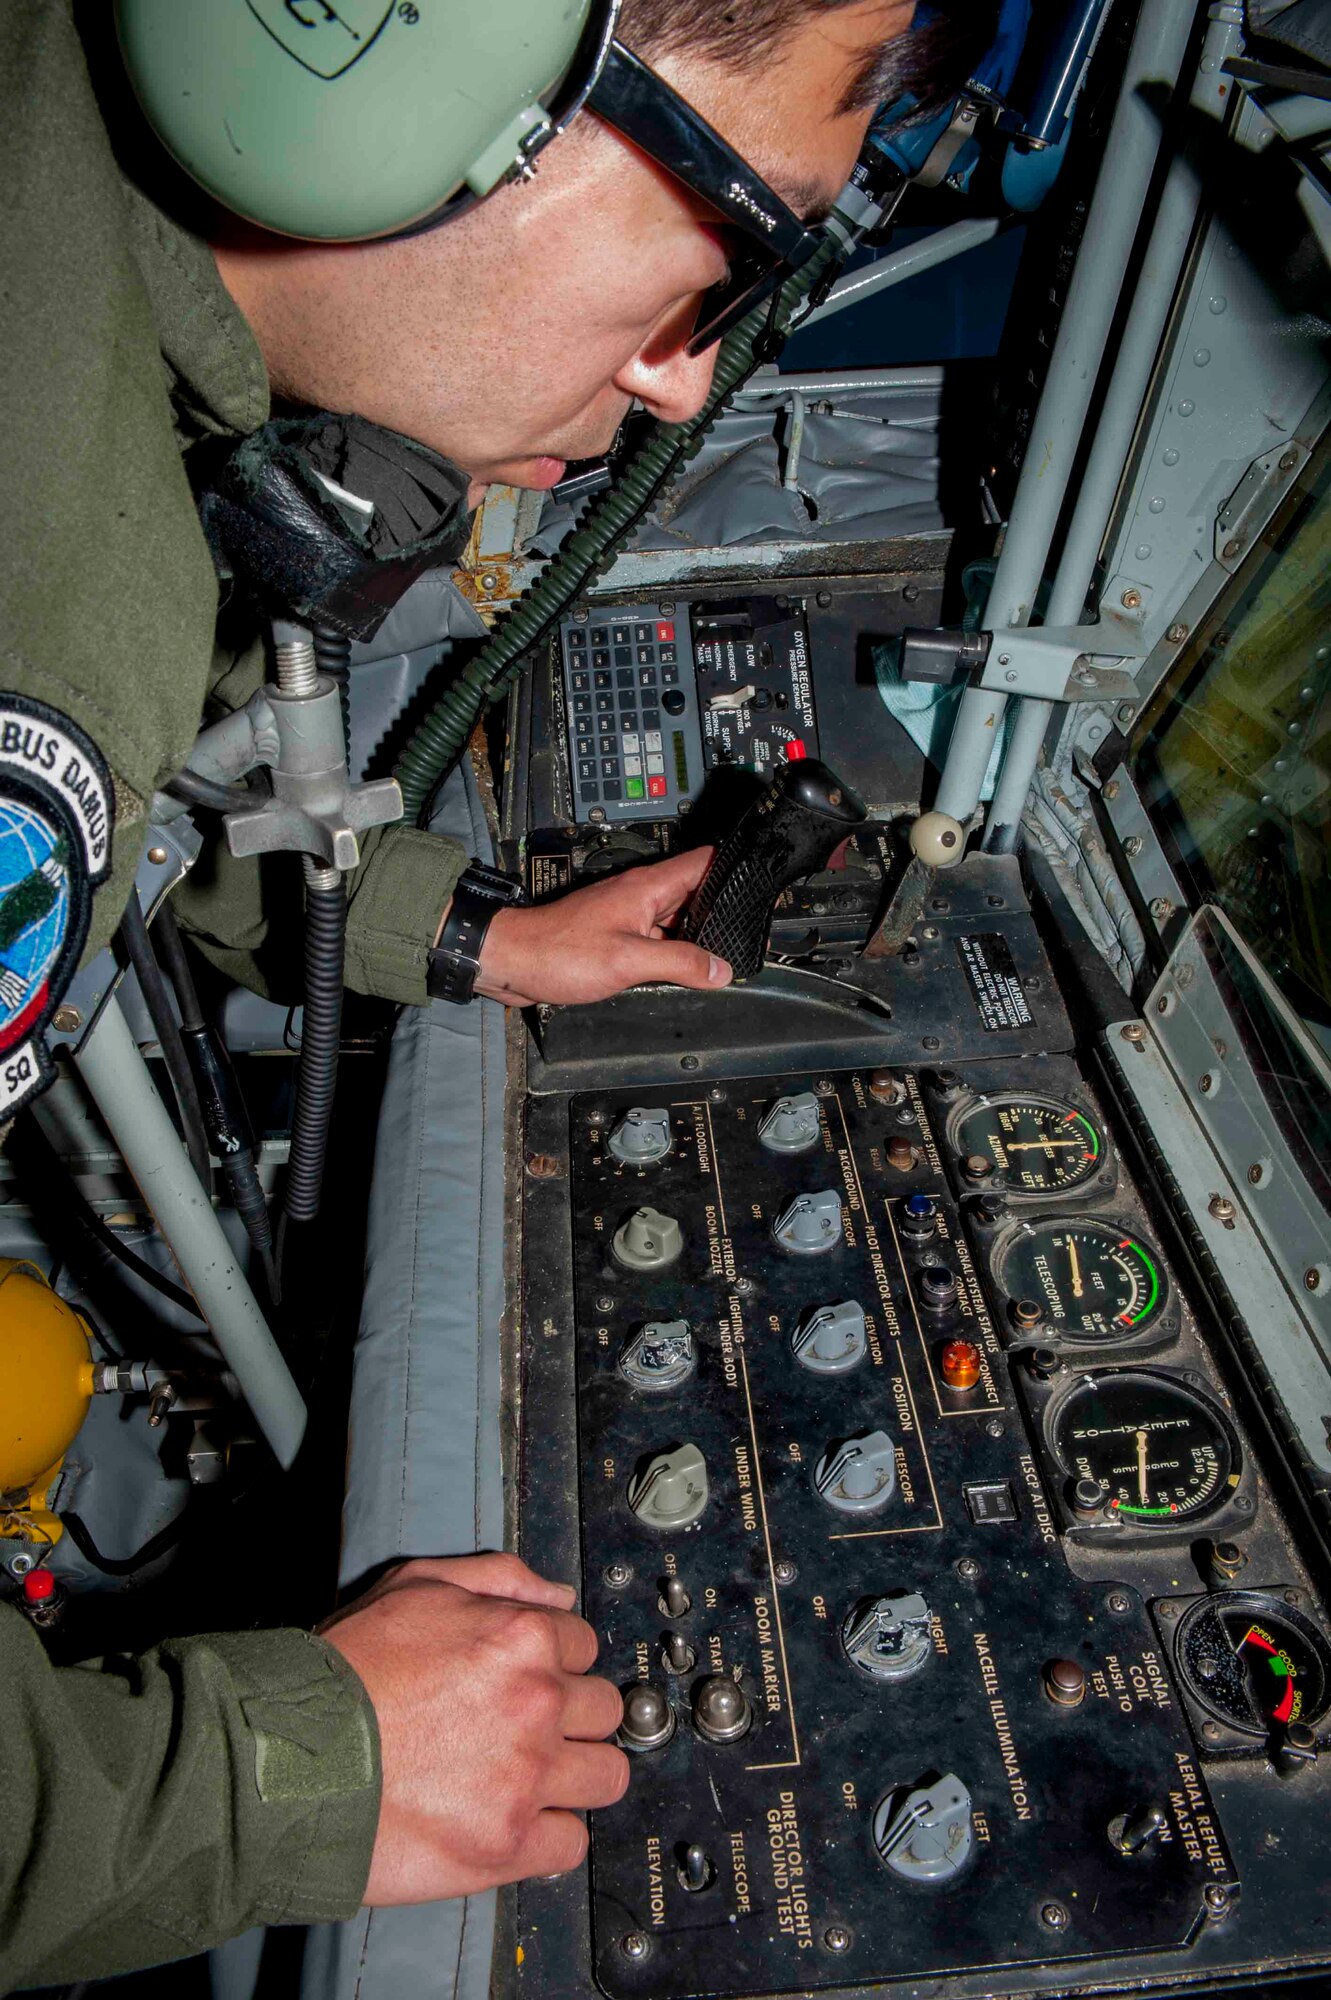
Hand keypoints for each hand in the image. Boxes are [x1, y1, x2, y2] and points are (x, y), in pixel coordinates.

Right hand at [319, 1553, 627, 1904]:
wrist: (289, 1760)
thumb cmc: (344, 1673)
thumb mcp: (415, 1585)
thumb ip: (497, 1577)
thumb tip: (559, 1597)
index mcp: (522, 1636)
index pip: (583, 1643)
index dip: (554, 1660)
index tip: (532, 1679)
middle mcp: (537, 1703)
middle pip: (604, 1709)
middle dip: (572, 1716)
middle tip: (532, 1728)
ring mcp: (528, 1777)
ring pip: (606, 1776)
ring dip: (575, 1776)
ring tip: (533, 1777)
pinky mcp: (508, 1844)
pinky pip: (571, 1843)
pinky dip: (550, 1837)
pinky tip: (517, 1821)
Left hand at [474, 848, 731, 1007]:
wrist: (512, 961)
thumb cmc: (559, 952)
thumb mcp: (629, 961)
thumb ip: (679, 962)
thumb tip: (719, 969)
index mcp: (647, 887)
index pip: (702, 861)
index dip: (733, 869)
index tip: (758, 885)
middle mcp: (638, 896)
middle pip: (693, 895)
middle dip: (719, 913)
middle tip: (745, 937)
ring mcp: (626, 916)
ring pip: (675, 921)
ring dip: (693, 940)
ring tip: (718, 961)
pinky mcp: (613, 937)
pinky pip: (653, 940)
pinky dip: (669, 954)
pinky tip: (679, 975)